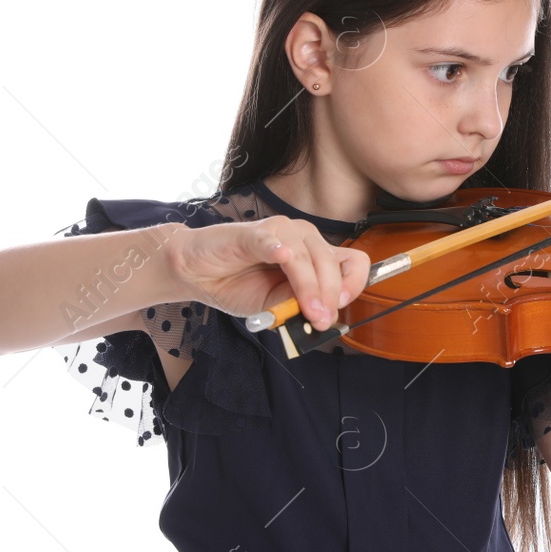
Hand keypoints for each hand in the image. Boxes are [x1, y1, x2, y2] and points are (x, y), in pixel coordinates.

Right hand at [168, 218, 370, 329]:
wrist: (197, 272)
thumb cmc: (237, 284)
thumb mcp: (274, 305)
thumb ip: (297, 306)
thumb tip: (322, 315)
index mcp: (314, 256)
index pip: (353, 262)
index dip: (353, 284)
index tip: (340, 307)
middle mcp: (303, 239)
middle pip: (332, 263)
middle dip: (329, 295)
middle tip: (319, 320)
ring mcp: (279, 232)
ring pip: (306, 257)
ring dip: (309, 286)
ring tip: (306, 310)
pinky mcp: (252, 232)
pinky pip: (270, 239)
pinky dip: (278, 249)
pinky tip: (280, 257)